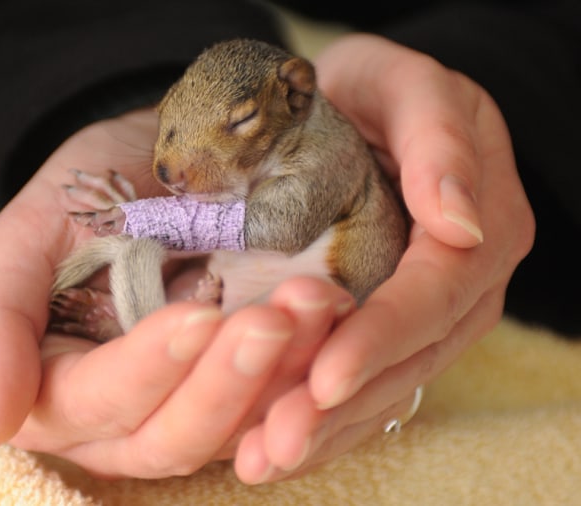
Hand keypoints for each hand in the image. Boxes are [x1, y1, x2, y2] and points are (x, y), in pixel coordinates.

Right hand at [0, 107, 354, 477]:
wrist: (158, 162)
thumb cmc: (88, 189)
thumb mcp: (30, 234)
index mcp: (61, 389)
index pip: (98, 402)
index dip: (147, 369)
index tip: (197, 316)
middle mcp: (126, 417)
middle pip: (172, 437)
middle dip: (225, 383)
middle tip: (274, 317)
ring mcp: (191, 405)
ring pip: (237, 431)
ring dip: (282, 379)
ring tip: (317, 308)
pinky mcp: (244, 386)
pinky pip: (282, 403)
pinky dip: (311, 371)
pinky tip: (335, 322)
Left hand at [233, 34, 534, 482]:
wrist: (360, 103)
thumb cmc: (377, 90)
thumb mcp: (406, 86)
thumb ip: (438, 143)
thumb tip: (461, 223)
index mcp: (480, 228)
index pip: (433, 296)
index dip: (381, 339)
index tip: (324, 379)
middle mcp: (462, 285)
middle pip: (409, 357)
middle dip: (342, 405)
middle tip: (274, 444)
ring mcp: (429, 313)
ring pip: (388, 383)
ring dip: (327, 428)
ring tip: (262, 460)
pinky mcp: (393, 327)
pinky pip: (369, 381)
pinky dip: (325, 418)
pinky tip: (277, 445)